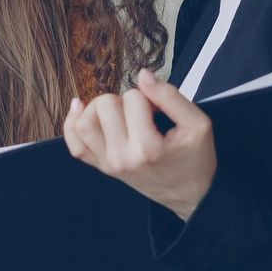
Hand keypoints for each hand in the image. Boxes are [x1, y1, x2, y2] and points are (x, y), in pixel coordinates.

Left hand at [63, 69, 216, 219]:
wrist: (190, 195)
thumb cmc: (196, 159)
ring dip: (99, 107)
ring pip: (83, 122)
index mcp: (148, 148)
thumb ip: (171, 96)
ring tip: (119, 112)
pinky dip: (73, 122)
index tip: (159, 110)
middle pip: (104, 105)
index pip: (133, 98)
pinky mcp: (101, 166)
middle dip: (124, 100)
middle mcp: (122, 157)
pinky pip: (74, 143)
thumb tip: (143, 75)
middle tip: (142, 112)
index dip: (148, 96)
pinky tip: (80, 107)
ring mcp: (108, 164)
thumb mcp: (198, 124)